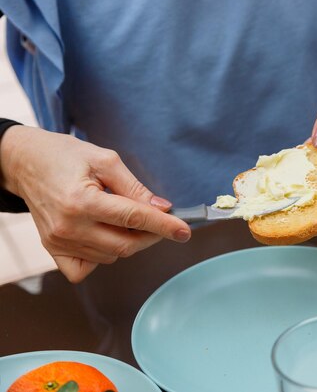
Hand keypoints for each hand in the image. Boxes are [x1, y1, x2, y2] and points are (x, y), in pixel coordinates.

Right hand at [0, 126, 190, 282]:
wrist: (24, 162)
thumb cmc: (64, 155)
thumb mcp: (105, 160)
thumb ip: (135, 187)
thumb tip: (162, 208)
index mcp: (81, 200)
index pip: (134, 219)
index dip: (164, 226)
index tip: (185, 231)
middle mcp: (68, 227)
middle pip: (126, 245)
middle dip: (151, 235)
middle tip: (158, 219)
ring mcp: (58, 242)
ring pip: (111, 256)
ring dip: (128, 241)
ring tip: (122, 217)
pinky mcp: (52, 249)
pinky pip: (86, 268)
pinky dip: (102, 256)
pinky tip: (103, 235)